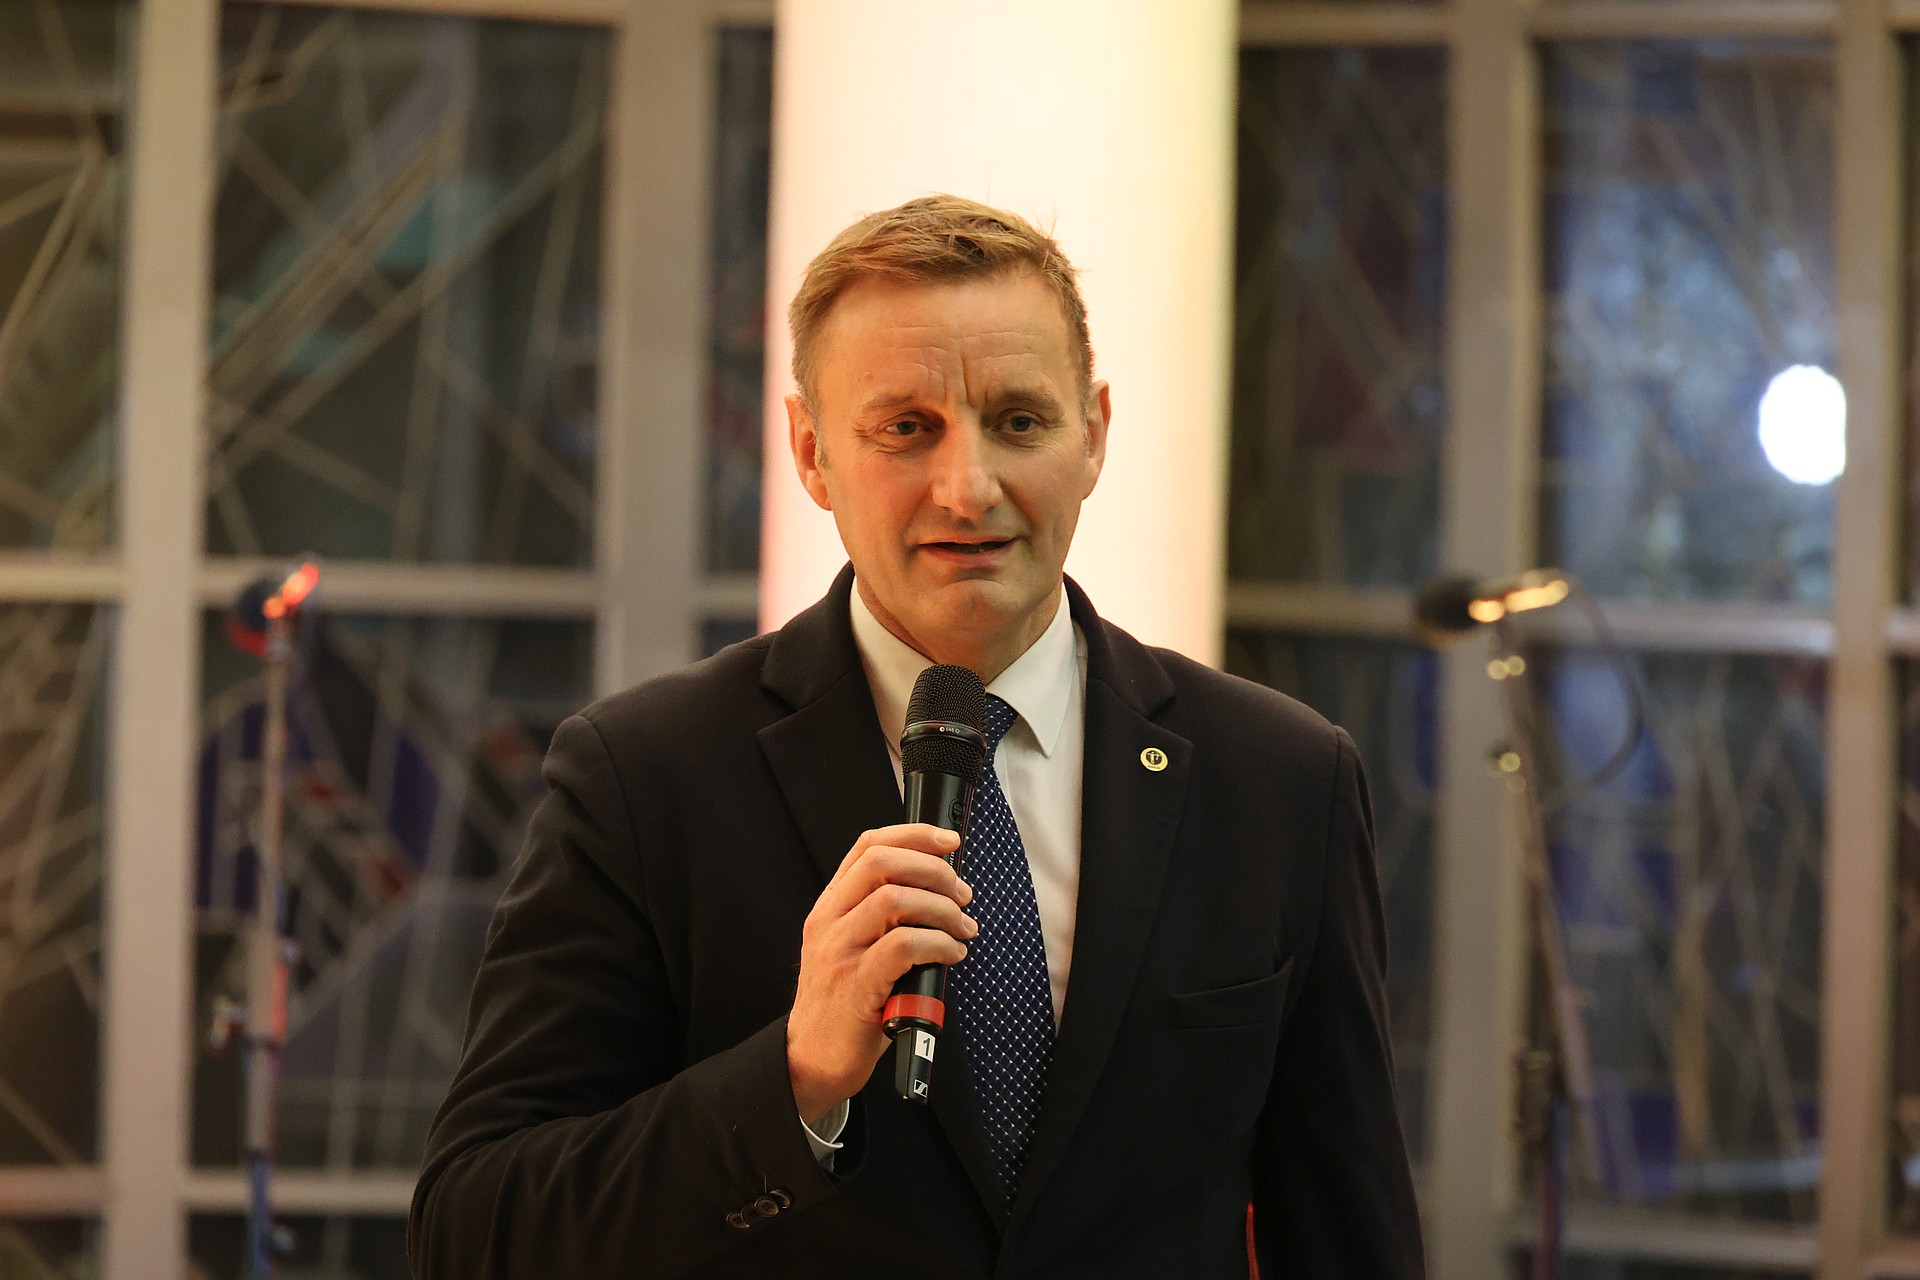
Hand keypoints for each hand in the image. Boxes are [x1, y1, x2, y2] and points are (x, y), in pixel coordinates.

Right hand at [787, 823, 975, 1125]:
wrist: (811, 1059)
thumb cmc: (845, 1005)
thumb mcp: (853, 948)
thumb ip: (882, 918)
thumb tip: (942, 892)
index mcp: (830, 907)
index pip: (867, 846)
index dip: (913, 834)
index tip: (949, 841)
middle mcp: (829, 922)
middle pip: (882, 862)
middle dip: (934, 870)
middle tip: (962, 894)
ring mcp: (839, 951)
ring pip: (895, 899)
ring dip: (942, 909)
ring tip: (962, 929)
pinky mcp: (856, 985)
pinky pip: (903, 945)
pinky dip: (938, 944)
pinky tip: (951, 955)